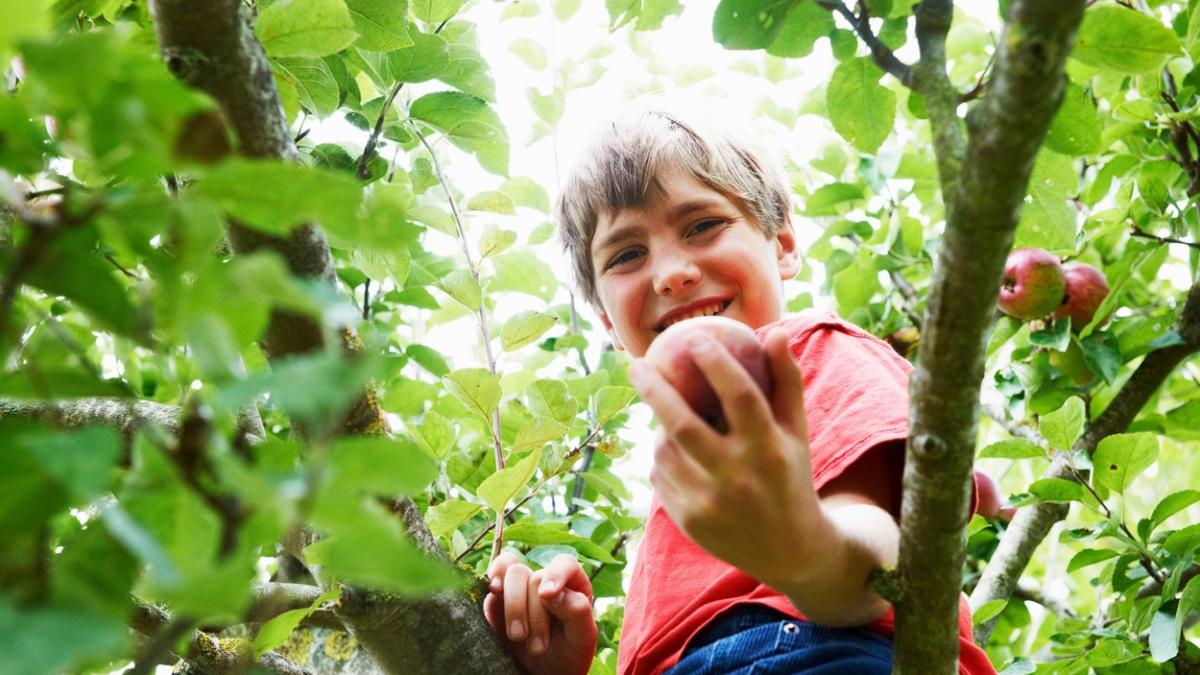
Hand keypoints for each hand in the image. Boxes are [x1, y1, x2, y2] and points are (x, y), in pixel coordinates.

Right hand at [483, 552, 596, 674]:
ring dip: (513, 608)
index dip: (554, 574)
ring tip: (518, 636)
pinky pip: (490, 584)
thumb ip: (577, 610)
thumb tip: (550, 592)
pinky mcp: (498, 601)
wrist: (546, 674)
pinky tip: (495, 607)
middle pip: (531, 576)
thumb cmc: (570, 653)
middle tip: (539, 647)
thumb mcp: (583, 637)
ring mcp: (519, 588)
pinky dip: (491, 594)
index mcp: (571, 584)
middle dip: (533, 614)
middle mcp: (544, 581)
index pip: (563, 563)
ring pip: (509, 573)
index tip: (547, 595)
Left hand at [628, 328, 826, 587]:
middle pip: (683, 425)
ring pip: (665, 450)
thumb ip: (786, 381)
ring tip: (666, 415)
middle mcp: (738, 477)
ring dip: (659, 427)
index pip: (740, 396)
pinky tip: (674, 452)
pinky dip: (662, 457)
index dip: (716, 362)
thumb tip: (775, 331)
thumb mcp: (796, 431)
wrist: (790, 550)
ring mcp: (710, 503)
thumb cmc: (791, 475)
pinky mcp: (689, 522)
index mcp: (769, 449)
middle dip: (653, 389)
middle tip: (636, 362)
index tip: (693, 337)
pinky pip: (661, 476)